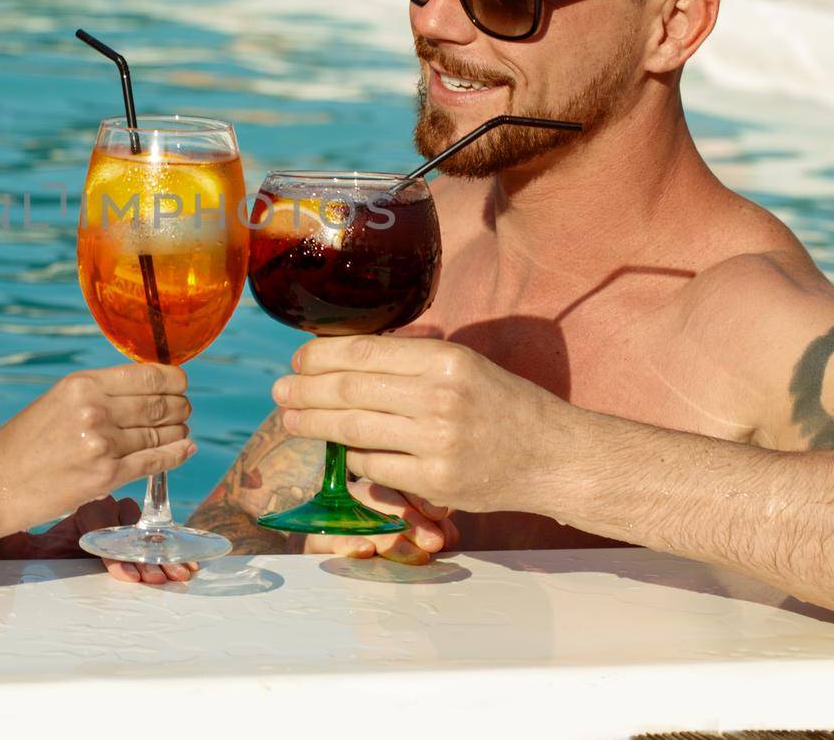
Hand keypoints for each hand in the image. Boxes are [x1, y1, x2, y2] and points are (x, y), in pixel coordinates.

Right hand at [0, 363, 194, 533]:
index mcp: (82, 384)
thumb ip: (99, 395)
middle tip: (184, 410)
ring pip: (161, 433)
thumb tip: (145, 392)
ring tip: (181, 430)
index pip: (147, 376)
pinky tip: (185, 448)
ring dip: (178, 431)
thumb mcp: (58, 401)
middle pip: (159, 404)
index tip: (180, 384)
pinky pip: (154, 461)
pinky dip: (176, 454)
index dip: (174, 380)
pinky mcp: (106, 477)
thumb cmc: (23, 443)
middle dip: (179, 407)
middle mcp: (95, 410)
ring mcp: (102, 445)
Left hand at [0, 497, 198, 583]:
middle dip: (144, 556)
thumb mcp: (19, 546)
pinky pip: (159, 541)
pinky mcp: (138, 540)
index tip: (122, 574)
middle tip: (154, 576)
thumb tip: (5, 531)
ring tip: (173, 575)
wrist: (43, 551)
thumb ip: (13, 537)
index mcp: (81, 511)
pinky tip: (188, 567)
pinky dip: (174, 553)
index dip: (112, 548)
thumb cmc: (35, 551)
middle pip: (131, 527)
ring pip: (148, 535)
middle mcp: (107, 516)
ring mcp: (125, 528)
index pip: (101, 518)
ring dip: (161, 557)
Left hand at [273, 336, 578, 513]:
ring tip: (291, 420)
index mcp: (444, 359)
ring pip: (353, 429)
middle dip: (304, 391)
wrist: (555, 456)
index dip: (320, 356)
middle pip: (349, 390)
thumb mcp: (465, 365)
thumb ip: (413, 360)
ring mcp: (437, 442)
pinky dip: (353, 459)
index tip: (297, 360)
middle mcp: (439, 397)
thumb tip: (347, 355)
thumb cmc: (504, 406)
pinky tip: (341, 452)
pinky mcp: (436, 482)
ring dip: (314, 424)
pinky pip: (375, 467)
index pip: (364, 351)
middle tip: (279, 392)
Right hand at [292, 480, 458, 563]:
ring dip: (388, 538)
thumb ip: (431, 530)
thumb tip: (447, 535)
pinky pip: (328, 537)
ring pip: (358, 518)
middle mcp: (356, 496)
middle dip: (410, 521)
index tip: (441, 512)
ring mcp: (333, 514)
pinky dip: (347, 543)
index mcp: (380, 489)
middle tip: (433, 542)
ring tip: (412, 555)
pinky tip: (365, 550)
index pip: (399, 483)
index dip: (420, 497)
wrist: (330, 563)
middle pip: (380, 497)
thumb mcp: (412, 536)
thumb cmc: (382, 547)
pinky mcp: (315, 537)